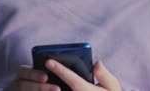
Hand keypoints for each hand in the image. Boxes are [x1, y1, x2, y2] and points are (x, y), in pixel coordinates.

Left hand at [4, 61, 120, 90]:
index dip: (59, 69)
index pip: (71, 79)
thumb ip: (104, 75)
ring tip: (37, 84)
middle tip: (37, 72)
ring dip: (46, 89)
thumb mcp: (113, 88)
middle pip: (59, 89)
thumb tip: (96, 62)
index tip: (48, 61)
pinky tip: (44, 88)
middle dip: (47, 81)